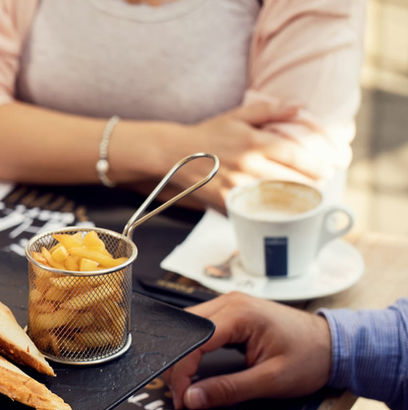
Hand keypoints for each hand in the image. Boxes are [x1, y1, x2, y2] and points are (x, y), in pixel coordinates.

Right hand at [162, 101, 331, 210]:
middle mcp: (246, 165)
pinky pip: (251, 208)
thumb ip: (269, 111)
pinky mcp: (224, 200)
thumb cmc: (208, 133)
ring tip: (304, 198)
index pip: (292, 155)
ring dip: (292, 199)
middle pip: (287, 179)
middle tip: (320, 185)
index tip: (328, 170)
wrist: (174, 153)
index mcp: (253, 142)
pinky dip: (266, 211)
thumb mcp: (237, 116)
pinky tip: (277, 211)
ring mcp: (235, 185)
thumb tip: (299, 106)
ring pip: (272, 196)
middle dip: (308, 184)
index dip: (314, 164)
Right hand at [166, 292, 332, 409]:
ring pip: (189, 328)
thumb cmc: (311, 358)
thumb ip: (228, 389)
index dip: (181, 371)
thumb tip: (192, 398)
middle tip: (181, 392)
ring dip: (184, 354)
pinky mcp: (233, 313)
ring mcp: (231, 304)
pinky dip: (194, 348)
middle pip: (184, 330)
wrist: (336, 345)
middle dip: (177, 364)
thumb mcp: (270, 381)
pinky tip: (196, 366)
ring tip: (186, 382)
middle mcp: (231, 302)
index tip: (181, 396)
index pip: (193, 340)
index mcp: (240, 314)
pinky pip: (201, 328)